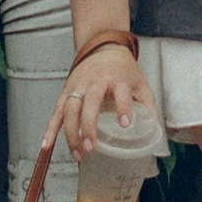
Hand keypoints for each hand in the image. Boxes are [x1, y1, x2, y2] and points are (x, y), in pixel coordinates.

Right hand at [49, 41, 154, 159]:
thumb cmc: (123, 70)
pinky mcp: (66, 90)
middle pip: (89, 103)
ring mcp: (78, 85)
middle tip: (90, 147)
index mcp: (117, 78)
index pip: (120, 92)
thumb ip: (148, 106)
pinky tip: (47, 145)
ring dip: (70, 132)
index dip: (123, 107)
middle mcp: (95, 81)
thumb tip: (155, 130)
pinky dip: (50, 129)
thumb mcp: (140, 84)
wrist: (103, 47)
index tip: (125, 124)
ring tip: (77, 153)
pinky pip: (56, 111)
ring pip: (69, 108)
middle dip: (88, 126)